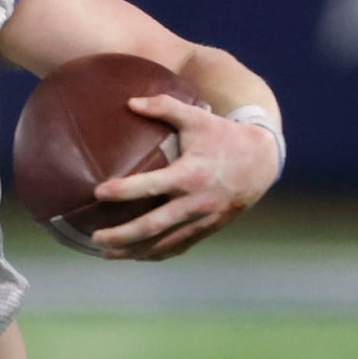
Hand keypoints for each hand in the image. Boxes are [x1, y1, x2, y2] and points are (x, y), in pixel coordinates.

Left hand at [89, 97, 279, 259]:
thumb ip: (164, 107)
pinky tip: (135, 256)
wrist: (262, 163)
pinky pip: (178, 247)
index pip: (151, 186)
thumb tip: (129, 102)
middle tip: (95, 237)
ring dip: (133, 251)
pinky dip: (155, 255)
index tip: (98, 192)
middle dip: (121, 235)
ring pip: (163, 244)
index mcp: (190, 174)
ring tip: (105, 252)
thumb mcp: (197, 117)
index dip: (123, 191)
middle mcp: (195, 202)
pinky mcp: (207, 229)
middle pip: (152, 226)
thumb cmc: (224, 136)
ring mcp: (202, 220)